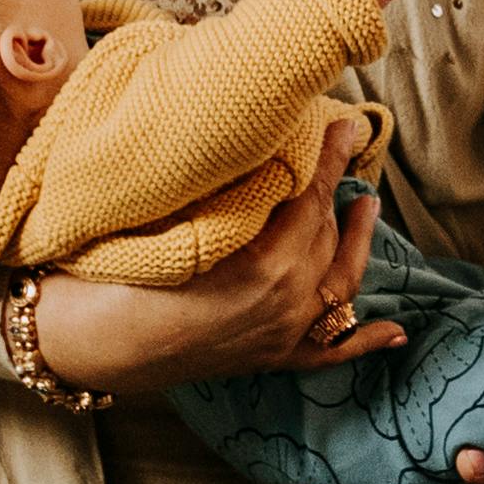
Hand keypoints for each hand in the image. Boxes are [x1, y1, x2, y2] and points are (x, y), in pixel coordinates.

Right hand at [26, 177, 397, 400]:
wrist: (87, 339)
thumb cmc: (118, 268)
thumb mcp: (175, 218)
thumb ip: (229, 190)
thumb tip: (259, 146)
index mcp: (265, 264)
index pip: (311, 198)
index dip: (330, 158)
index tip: (345, 124)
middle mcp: (285, 302)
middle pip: (322, 234)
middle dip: (332, 191)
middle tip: (342, 150)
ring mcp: (280, 335)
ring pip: (338, 282)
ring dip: (356, 243)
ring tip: (368, 208)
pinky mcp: (268, 360)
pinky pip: (328, 354)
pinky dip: (364, 342)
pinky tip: (396, 333)